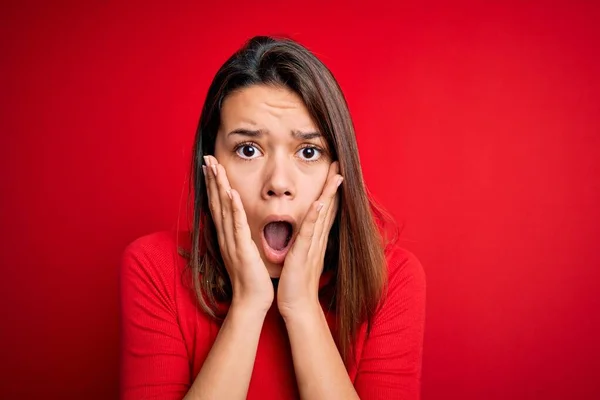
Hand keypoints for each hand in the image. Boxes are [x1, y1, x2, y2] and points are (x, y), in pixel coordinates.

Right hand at [203, 155, 273, 312]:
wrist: (251, 302)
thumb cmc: (251, 279)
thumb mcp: (244, 252)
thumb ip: (240, 237)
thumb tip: (239, 225)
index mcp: (227, 236)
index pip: (218, 205)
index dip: (214, 185)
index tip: (211, 167)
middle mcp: (226, 236)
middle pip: (216, 202)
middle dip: (212, 179)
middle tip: (207, 158)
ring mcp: (232, 242)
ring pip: (224, 209)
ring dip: (219, 187)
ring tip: (215, 168)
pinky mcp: (242, 249)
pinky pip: (237, 225)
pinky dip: (234, 209)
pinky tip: (231, 193)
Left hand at [277, 161, 342, 318]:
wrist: (297, 305)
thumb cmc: (296, 283)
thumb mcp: (301, 256)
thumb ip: (304, 242)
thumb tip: (304, 231)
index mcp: (315, 239)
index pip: (324, 209)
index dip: (330, 190)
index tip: (334, 172)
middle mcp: (317, 239)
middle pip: (329, 207)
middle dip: (334, 185)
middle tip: (340, 164)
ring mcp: (312, 245)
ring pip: (322, 215)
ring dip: (329, 194)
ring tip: (337, 175)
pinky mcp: (303, 254)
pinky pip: (309, 232)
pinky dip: (315, 217)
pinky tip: (320, 203)